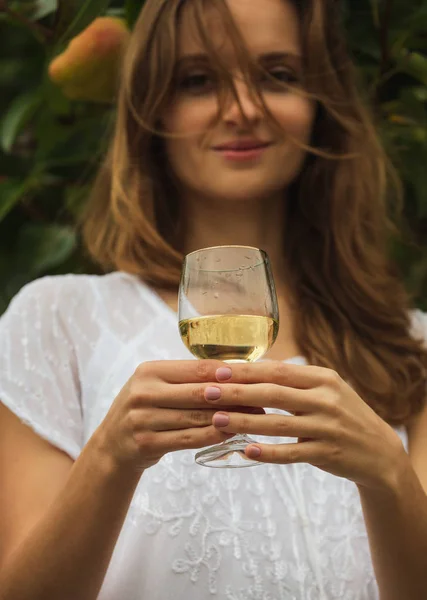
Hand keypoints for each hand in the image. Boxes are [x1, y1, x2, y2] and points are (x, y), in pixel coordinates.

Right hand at [94, 360, 262, 471]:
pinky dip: (212, 436)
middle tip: (260, 398)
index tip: (252, 375)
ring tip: (252, 416)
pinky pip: (187, 439)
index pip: (194, 368)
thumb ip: (187, 380)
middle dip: (231, 396)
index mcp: (149, 371)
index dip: (225, 372)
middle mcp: (143, 392)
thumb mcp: (158, 387)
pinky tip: (231, 434)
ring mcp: (142, 419)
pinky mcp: (145, 443)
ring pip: (195, 417)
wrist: (113, 446)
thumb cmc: (146, 410)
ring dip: (227, 417)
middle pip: (197, 392)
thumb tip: (235, 372)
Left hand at [206, 361, 405, 489]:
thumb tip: (250, 369)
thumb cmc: (342, 414)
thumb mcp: (326, 389)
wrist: (379, 451)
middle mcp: (325, 399)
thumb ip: (294, 380)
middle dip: (237, 392)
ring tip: (216, 419)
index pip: (278, 370)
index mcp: (322, 378)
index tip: (218, 371)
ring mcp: (327, 427)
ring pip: (277, 423)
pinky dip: (268, 452)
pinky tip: (246, 450)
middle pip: (273, 393)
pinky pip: (291, 453)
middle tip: (207, 392)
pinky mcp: (326, 453)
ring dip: (243, 421)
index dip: (246, 371)